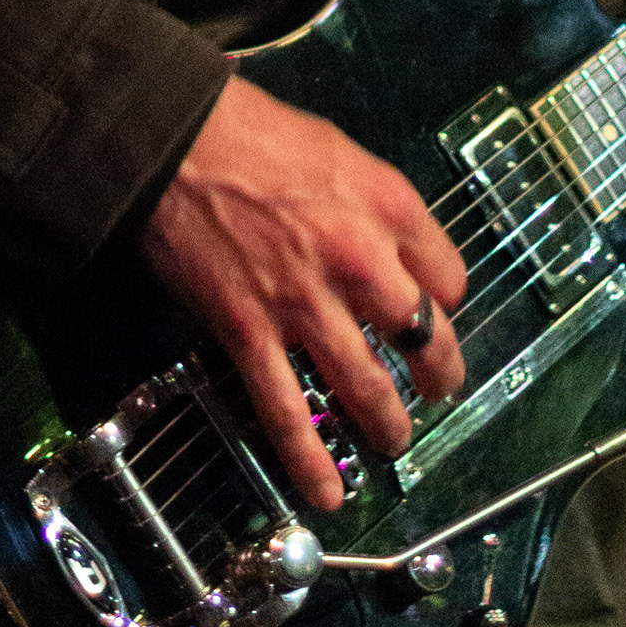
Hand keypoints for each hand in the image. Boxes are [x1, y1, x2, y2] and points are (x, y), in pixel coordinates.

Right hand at [139, 76, 467, 510]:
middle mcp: (361, 261)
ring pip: (367, 387)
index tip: (433, 308)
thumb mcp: (341, 151)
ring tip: (393, 442)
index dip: (444, 300)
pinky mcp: (251, 333)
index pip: (451, 278)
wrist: (174, 143)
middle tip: (436, 389)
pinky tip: (326, 494)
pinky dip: (308, 461)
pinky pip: (288, 411)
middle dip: (438, 374)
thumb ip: (375, 205)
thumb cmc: (253, 132)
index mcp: (390, 208)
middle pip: (425, 338)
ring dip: (387, 425)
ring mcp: (306, 304)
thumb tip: (389, 250)